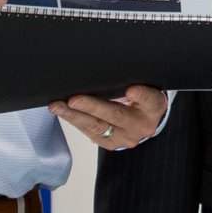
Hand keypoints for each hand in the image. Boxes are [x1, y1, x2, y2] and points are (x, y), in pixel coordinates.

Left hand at [50, 85, 167, 150]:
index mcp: (154, 106)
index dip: (141, 95)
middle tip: (73, 100)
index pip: (150, 99)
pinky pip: (90, 132)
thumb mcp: (144, 85)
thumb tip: (102, 68)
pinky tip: (62, 111)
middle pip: (116, 115)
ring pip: (97, 127)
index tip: (131, 90)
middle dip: (92, 107)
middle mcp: (142, 125)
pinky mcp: (111, 144)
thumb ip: (130, 79)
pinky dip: (75, 120)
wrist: (144, 118)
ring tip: (57, 106)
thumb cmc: (141, 97)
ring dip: (74, 116)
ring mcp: (126, 137)